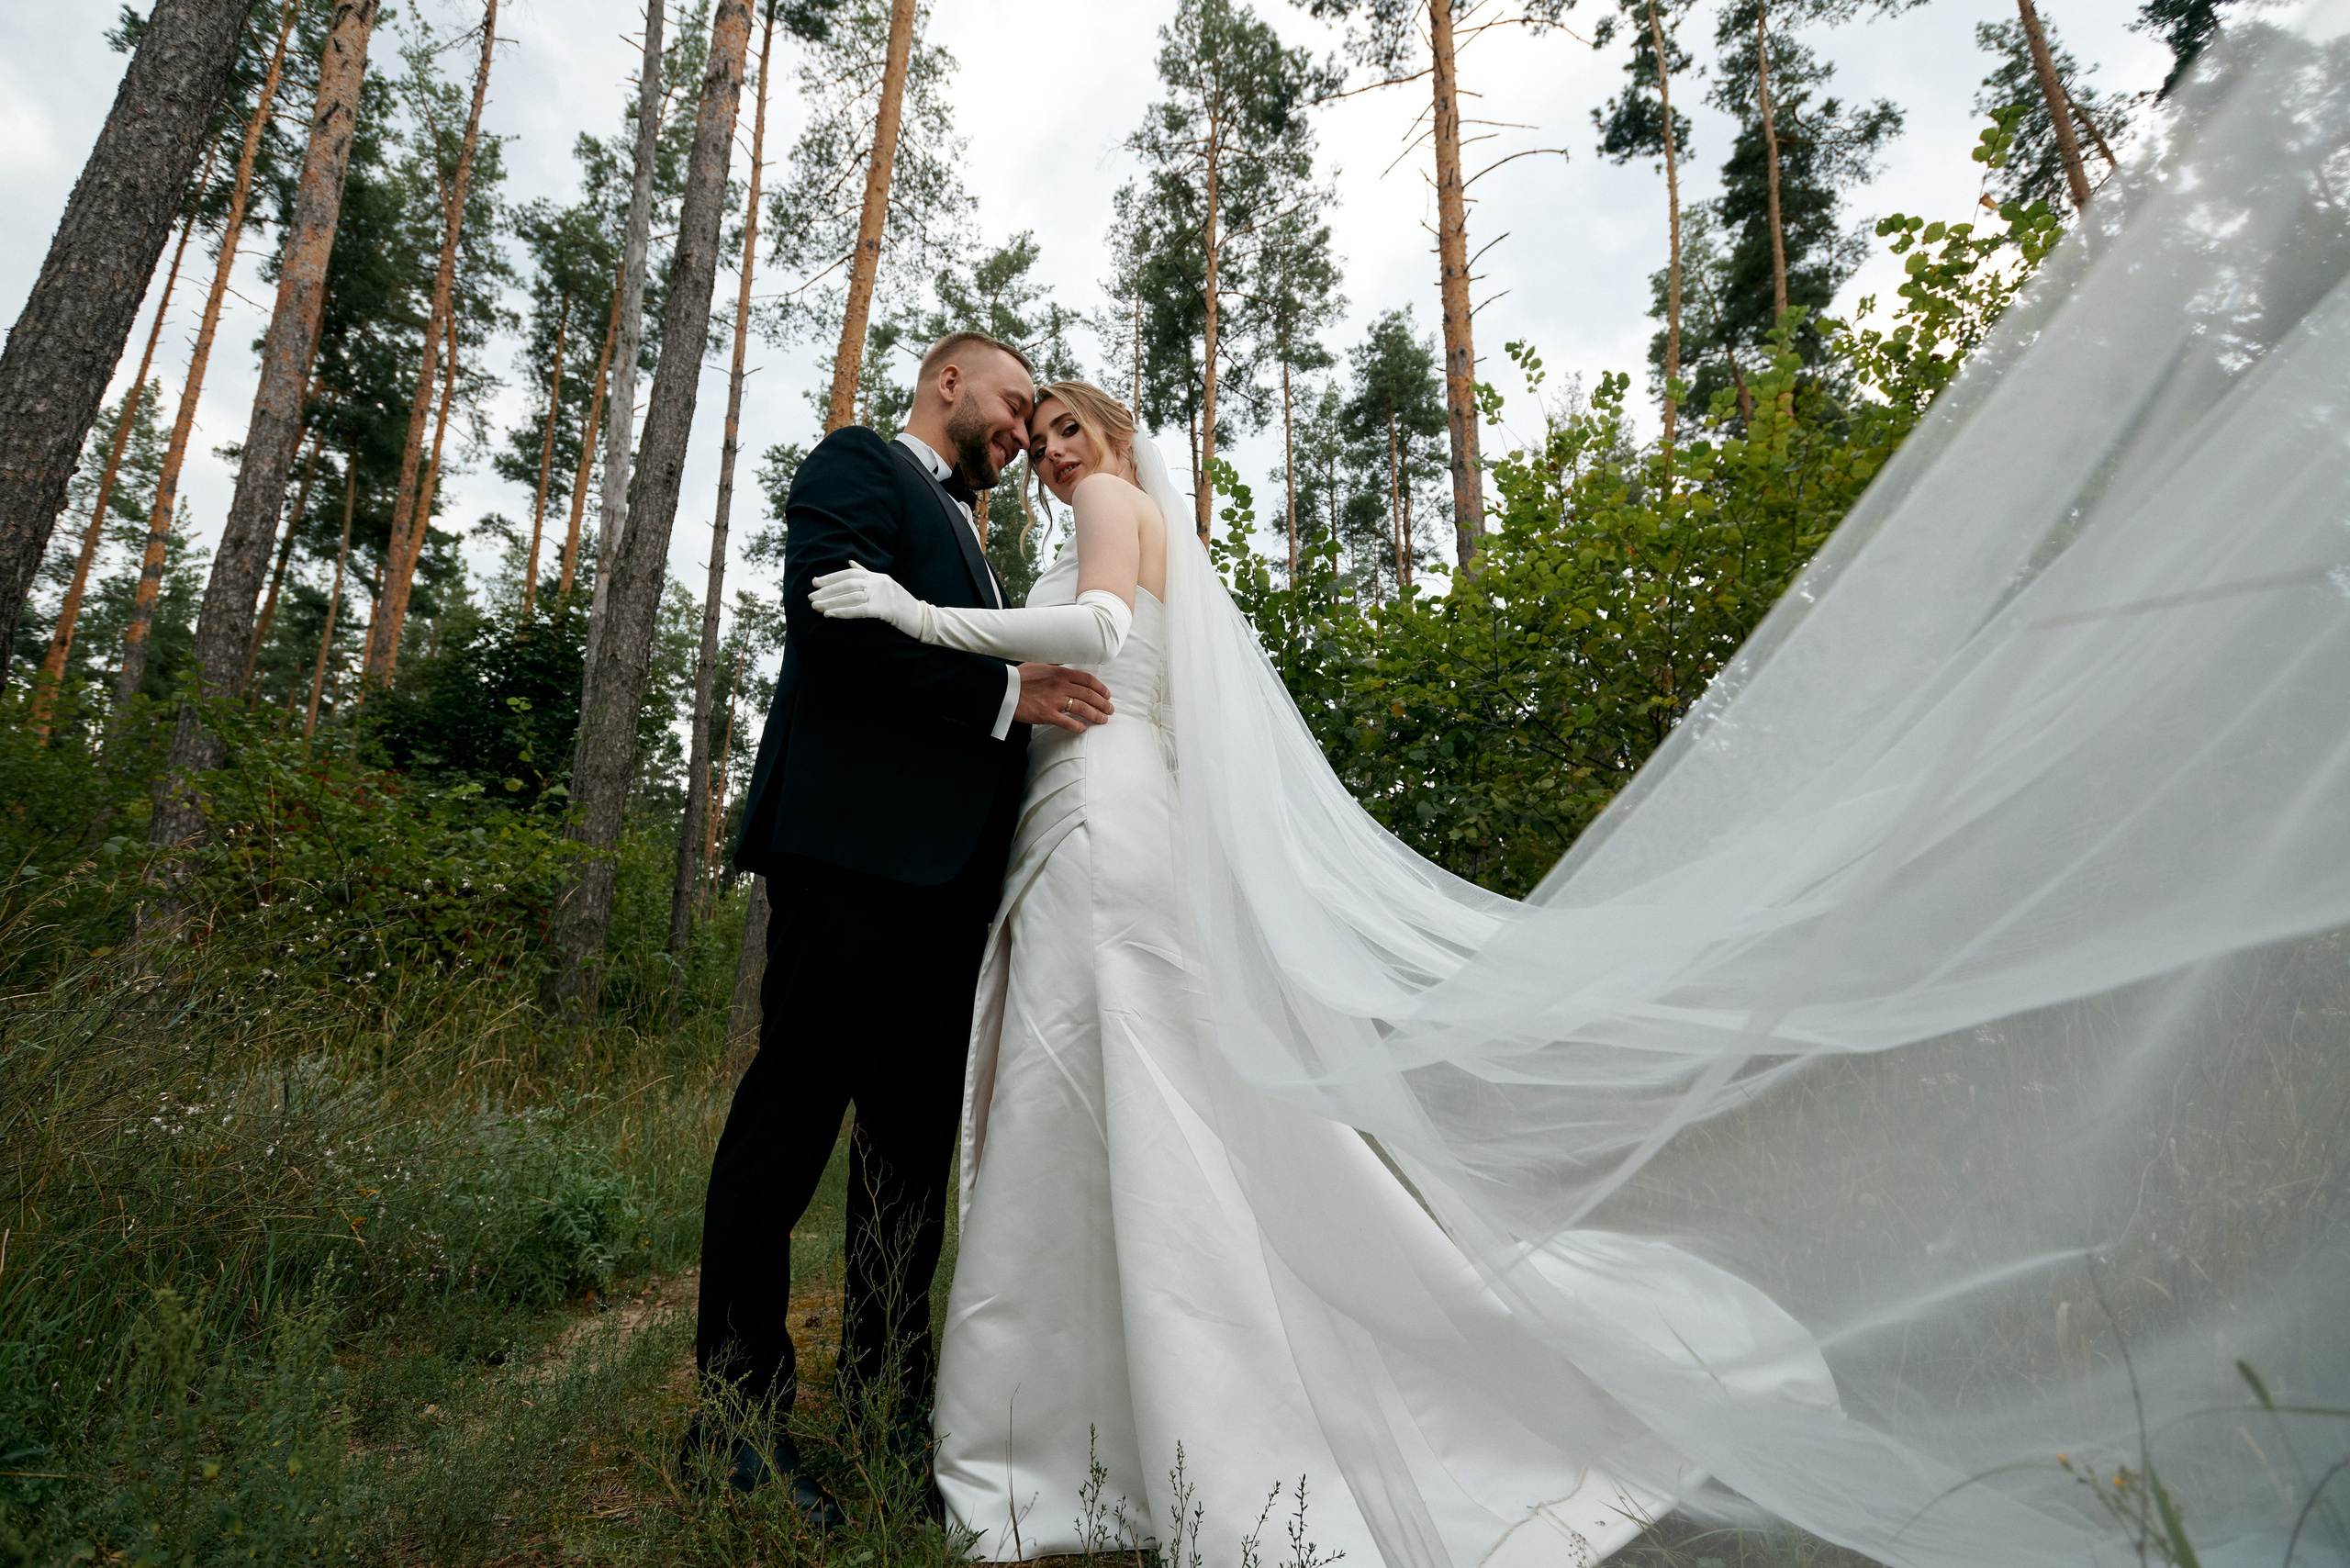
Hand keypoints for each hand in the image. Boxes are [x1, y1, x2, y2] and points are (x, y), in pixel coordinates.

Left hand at [810, 562, 925, 639]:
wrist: (923, 618)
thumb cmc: (903, 605)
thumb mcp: (886, 585)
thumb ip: (867, 573)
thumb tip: (850, 563)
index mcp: (877, 576)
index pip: (849, 573)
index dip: (831, 577)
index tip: (815, 582)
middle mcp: (878, 582)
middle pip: (847, 584)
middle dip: (826, 590)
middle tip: (810, 596)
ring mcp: (882, 595)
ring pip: (850, 597)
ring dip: (830, 602)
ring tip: (816, 607)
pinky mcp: (884, 609)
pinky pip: (859, 610)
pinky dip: (842, 612)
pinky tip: (830, 614)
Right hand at [1015, 663, 1111, 733]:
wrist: (1003, 689)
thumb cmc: (1019, 677)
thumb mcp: (1037, 664)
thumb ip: (1052, 664)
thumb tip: (1061, 661)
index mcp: (1060, 673)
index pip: (1087, 680)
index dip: (1100, 688)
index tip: (1106, 694)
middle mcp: (1061, 686)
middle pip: (1089, 695)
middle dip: (1103, 703)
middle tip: (1109, 709)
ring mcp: (1055, 701)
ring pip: (1082, 708)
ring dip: (1096, 715)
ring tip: (1103, 720)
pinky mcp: (1047, 715)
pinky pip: (1067, 722)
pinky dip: (1077, 726)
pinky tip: (1083, 729)